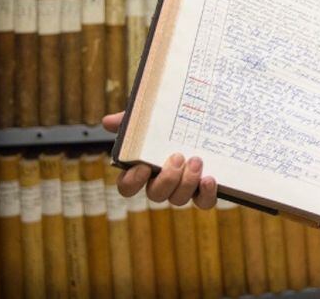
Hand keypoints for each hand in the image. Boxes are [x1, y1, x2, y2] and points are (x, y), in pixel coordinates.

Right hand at [101, 112, 217, 208]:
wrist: (211, 118)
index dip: (132, 182)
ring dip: (187, 183)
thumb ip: (135, 120)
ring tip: (196, 160)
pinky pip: (204, 202)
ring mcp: (185, 187)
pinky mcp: (206, 189)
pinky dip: (206, 194)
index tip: (143, 167)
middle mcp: (163, 182)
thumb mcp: (155, 116)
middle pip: (156, 194)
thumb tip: (108, 121)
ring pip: (178, 199)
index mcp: (145, 166)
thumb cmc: (176, 122)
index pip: (128, 185)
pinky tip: (209, 179)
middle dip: (166, 179)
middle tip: (178, 157)